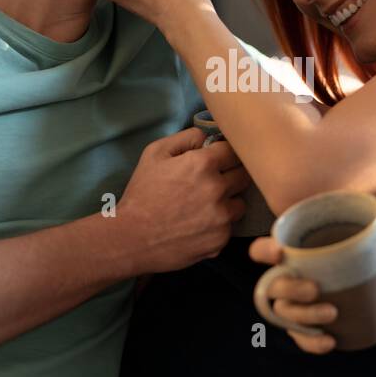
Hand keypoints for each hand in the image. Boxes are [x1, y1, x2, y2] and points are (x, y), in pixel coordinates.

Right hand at [117, 127, 251, 273]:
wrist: (131, 238)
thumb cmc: (142, 193)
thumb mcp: (154, 153)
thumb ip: (186, 138)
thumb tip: (208, 137)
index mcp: (203, 164)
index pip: (234, 150)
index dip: (225, 154)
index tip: (219, 160)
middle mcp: (217, 189)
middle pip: (244, 175)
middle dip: (231, 175)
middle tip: (213, 182)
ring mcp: (221, 217)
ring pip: (240, 203)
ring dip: (228, 202)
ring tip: (206, 206)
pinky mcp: (221, 240)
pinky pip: (230, 226)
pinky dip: (219, 225)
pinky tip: (199, 224)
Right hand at [248, 215, 375, 354]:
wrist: (350, 287)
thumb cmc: (343, 256)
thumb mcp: (357, 242)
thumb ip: (373, 232)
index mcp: (288, 254)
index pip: (261, 250)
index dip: (264, 251)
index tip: (280, 252)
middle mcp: (283, 281)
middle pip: (273, 286)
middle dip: (291, 289)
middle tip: (316, 289)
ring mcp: (289, 306)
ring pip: (285, 313)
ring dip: (306, 316)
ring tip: (333, 314)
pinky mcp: (301, 328)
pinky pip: (300, 338)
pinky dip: (312, 342)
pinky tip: (331, 341)